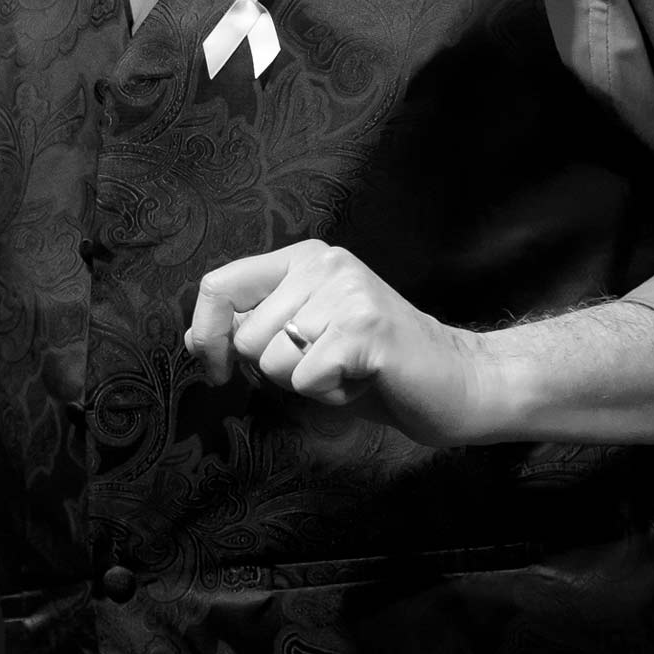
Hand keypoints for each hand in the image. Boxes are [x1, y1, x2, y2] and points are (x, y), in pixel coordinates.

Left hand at [184, 240, 497, 446]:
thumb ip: (252, 330)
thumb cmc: (375, 368)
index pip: (220, 284)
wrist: (459, 380)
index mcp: (303, 258)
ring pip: (271, 361)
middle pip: (244, 337)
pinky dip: (330, 396)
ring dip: (305, 384)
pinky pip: (305, 379)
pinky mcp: (365, 328)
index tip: (217, 369)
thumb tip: (194, 336)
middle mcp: (323, 262)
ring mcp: (346, 291)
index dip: (207, 334)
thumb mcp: (304, 341)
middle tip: (326, 366)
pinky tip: (363, 382)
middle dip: (274, 371)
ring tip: (347, 372)